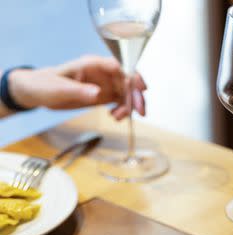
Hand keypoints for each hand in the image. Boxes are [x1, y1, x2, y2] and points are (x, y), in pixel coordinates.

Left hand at [7, 55, 145, 119]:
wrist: (38, 92)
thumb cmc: (44, 84)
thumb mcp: (59, 89)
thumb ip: (79, 90)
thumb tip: (98, 93)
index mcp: (92, 64)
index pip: (119, 67)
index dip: (133, 77)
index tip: (141, 90)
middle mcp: (103, 73)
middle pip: (128, 81)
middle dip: (136, 96)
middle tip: (140, 112)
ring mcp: (105, 84)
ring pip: (127, 93)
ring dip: (129, 106)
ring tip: (117, 117)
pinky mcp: (104, 95)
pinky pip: (121, 101)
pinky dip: (123, 110)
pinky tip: (114, 117)